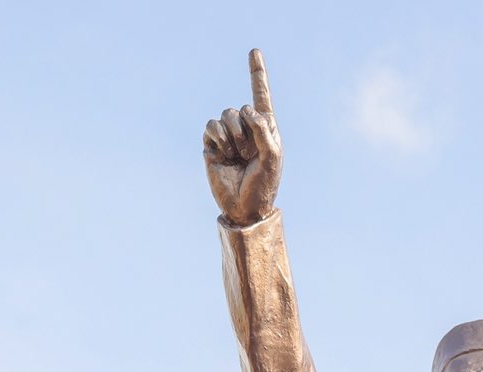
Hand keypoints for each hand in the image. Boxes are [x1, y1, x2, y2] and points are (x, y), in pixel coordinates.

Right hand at [204, 50, 282, 226]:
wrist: (244, 208)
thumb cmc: (263, 185)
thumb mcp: (272, 157)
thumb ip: (264, 130)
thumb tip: (248, 111)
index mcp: (266, 128)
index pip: (261, 97)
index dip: (257, 74)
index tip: (254, 51)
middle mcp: (246, 129)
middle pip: (240, 109)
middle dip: (244, 132)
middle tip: (248, 156)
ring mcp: (229, 136)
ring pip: (225, 115)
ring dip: (232, 136)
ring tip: (237, 157)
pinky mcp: (212, 144)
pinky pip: (211, 126)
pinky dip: (217, 137)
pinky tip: (223, 153)